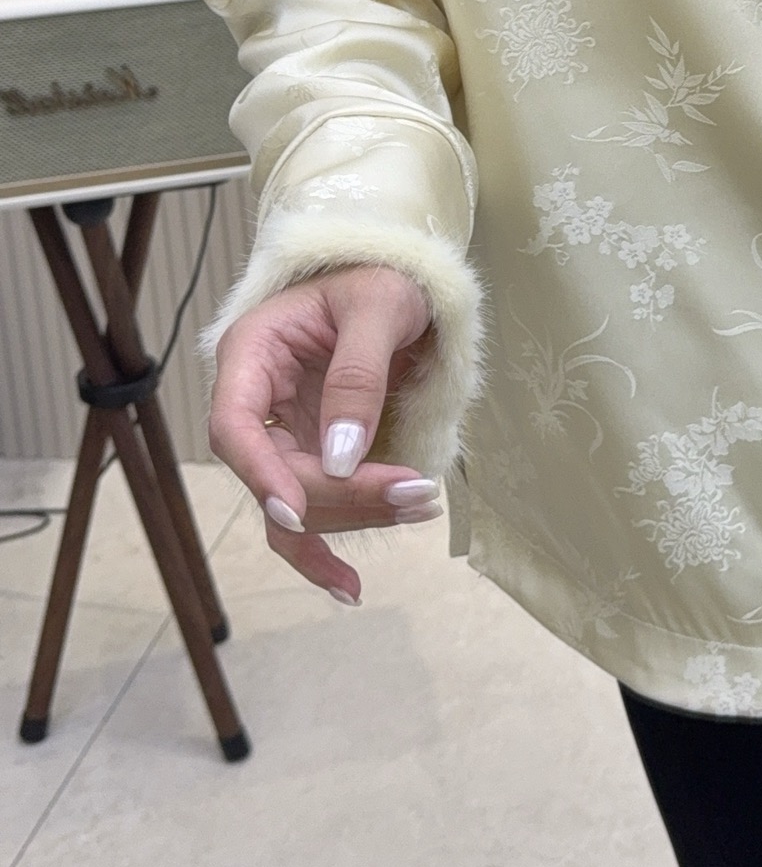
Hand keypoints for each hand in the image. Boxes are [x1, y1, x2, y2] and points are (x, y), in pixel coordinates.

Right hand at [207, 264, 441, 603]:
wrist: (402, 284)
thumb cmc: (384, 280)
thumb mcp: (379, 308)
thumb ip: (358, 377)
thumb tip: (340, 456)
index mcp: (251, 353)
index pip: (234, 426)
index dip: (260, 474)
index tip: (297, 510)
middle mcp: (257, 400)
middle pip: (274, 474)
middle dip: (339, 497)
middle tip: (414, 496)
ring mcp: (284, 434)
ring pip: (295, 504)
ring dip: (352, 520)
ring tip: (422, 507)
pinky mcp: (313, 457)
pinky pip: (312, 511)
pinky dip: (331, 546)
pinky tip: (350, 586)